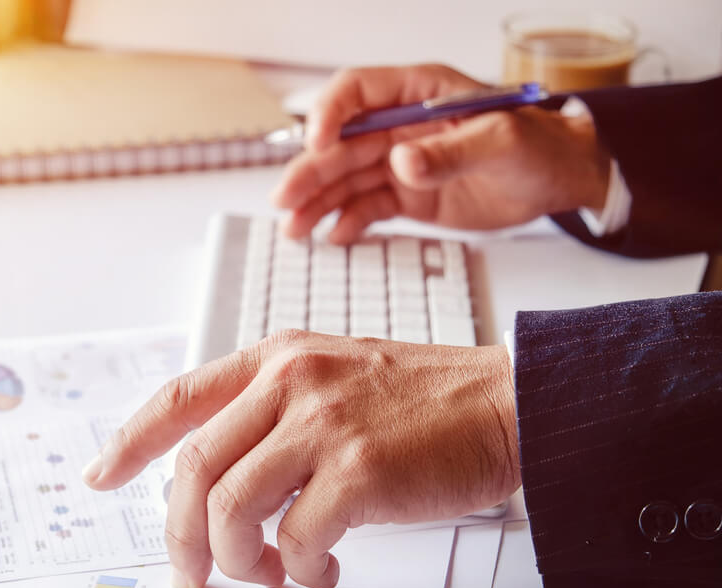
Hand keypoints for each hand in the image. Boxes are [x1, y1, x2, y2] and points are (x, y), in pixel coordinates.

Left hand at [82, 331, 518, 587]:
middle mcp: (291, 382)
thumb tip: (220, 483)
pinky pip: (294, 537)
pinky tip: (318, 567)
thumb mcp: (333, 377)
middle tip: (191, 571)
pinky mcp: (358, 470)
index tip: (104, 476)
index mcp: (278, 358)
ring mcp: (323, 423)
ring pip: (230, 505)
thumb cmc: (422, 401)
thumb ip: (273, 413)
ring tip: (265, 571)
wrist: (505, 402)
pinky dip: (297, 566)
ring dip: (237, 556)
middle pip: (194, 465)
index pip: (180, 397)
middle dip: (180, 531)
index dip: (131, 442)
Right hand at [271, 64, 611, 243]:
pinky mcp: (408, 195)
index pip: (357, 92)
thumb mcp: (502, 142)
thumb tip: (401, 162)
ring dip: (318, 202)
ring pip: (347, 179)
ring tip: (294, 230)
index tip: (317, 144)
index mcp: (419, 93)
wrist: (560, 179)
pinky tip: (334, 237)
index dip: (330, 115)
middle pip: (340, 144)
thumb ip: (451, 151)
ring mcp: (402, 162)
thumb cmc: (539, 146)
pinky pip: (368, 206)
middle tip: (285, 201)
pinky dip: (348, 221)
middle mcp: (401, 126)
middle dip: (310, 172)